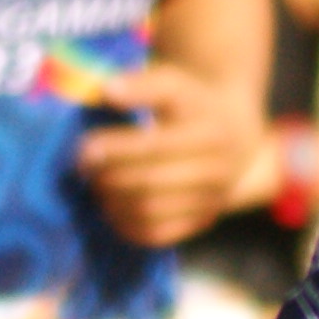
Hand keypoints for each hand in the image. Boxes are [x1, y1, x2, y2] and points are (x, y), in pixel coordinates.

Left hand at [76, 60, 260, 247]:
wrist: (235, 139)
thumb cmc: (192, 108)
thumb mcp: (176, 84)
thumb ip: (142, 84)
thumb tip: (106, 91)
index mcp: (209, 132)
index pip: (157, 145)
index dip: (117, 148)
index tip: (84, 146)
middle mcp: (216, 169)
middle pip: (150, 180)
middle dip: (109, 175)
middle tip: (83, 167)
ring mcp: (211, 200)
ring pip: (150, 210)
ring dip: (113, 200)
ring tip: (96, 185)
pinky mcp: (201, 221)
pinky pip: (157, 234)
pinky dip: (127, 225)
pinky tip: (112, 207)